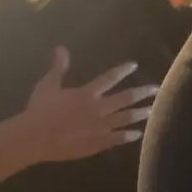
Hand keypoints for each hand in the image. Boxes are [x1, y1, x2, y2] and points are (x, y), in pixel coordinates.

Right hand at [19, 46, 158, 162]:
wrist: (35, 138)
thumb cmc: (40, 110)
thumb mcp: (48, 85)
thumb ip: (58, 67)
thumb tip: (61, 48)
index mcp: (87, 94)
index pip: (109, 78)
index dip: (122, 71)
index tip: (134, 66)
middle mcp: (98, 109)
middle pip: (125, 99)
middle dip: (142, 93)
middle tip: (156, 89)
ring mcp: (99, 128)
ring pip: (125, 119)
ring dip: (139, 113)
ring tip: (152, 109)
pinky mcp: (96, 143)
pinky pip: (116, 139)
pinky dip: (127, 135)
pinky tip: (137, 134)